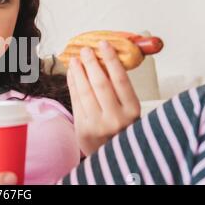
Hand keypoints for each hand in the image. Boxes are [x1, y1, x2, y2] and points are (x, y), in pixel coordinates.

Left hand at [67, 41, 140, 155]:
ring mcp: (98, 124)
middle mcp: (116, 118)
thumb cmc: (122, 131)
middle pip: (100, 83)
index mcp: (133, 111)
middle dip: (91, 63)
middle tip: (85, 49)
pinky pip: (76, 101)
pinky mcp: (83, 129)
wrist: (113, 159)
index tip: (104, 45)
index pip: (121, 79)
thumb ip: (120, 91)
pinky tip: (71, 74)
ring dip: (78, 72)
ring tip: (75, 59)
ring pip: (85, 91)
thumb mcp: (130, 112)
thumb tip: (106, 61)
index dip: (111, 59)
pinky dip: (72, 85)